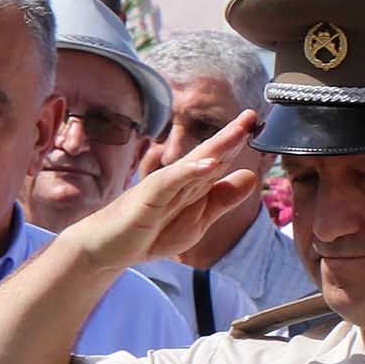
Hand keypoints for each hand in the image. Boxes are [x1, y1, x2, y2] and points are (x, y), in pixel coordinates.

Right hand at [71, 111, 268, 272]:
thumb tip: (250, 176)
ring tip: (238, 132)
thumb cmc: (148, 232)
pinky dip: (189, 172)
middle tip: (251, 116)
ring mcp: (162, 187)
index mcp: (191, 184)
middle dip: (230, 136)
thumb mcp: (197, 220)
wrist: (107, 247)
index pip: (218, 160)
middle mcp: (177, 180)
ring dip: (215, 147)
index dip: (237, 144)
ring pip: (192, 163)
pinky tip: (208, 164)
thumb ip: (222, 199)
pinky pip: (170, 182)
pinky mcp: (147, 198)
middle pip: (208, 154)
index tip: (257, 125)